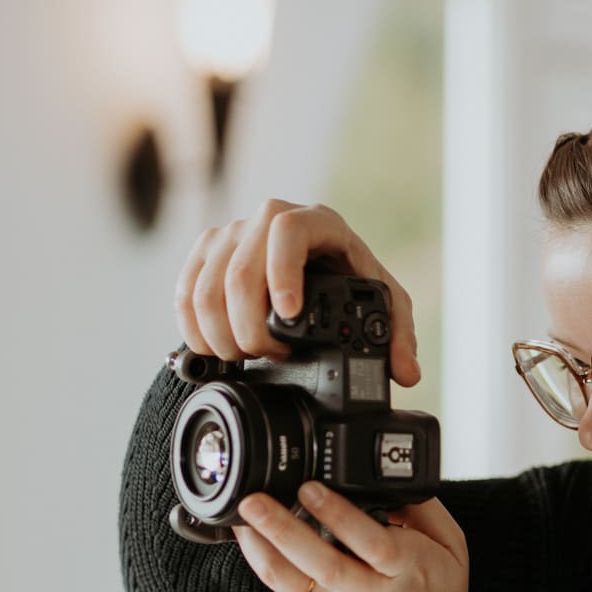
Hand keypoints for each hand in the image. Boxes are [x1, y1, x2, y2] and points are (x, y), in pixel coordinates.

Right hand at [173, 199, 421, 387]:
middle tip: (267, 355)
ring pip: (205, 286)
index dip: (282, 274)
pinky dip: (194, 328)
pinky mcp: (206, 253)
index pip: (288, 231)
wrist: (316, 265)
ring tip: (245, 357)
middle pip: (239, 269)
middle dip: (248, 326)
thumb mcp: (384, 302)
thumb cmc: (349, 278)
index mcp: (317, 221)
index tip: (288, 316)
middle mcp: (269, 218)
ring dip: (220, 334)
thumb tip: (406, 372)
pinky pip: (185, 291)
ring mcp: (232, 233)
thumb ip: (399, 334)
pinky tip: (214, 350)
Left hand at [234, 482, 468, 591]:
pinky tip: (251, 541)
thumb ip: (425, 508)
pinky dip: (264, 565)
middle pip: (324, 563)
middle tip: (255, 501)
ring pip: (293, 583)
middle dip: (284, 529)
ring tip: (241, 518)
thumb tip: (388, 476)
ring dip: (262, 548)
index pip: (372, 543)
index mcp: (410, 572)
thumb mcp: (451, 549)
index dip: (338, 515)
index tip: (310, 488)